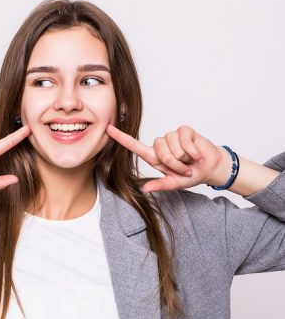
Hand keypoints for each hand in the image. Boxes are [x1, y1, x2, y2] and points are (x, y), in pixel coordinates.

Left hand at [106, 124, 231, 192]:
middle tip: (184, 169)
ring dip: (184, 158)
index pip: (134, 146)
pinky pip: (184, 140)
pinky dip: (192, 151)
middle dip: (174, 163)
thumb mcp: (174, 184)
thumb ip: (160, 185)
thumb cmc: (190, 175)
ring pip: (173, 146)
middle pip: (160, 151)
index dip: (121, 138)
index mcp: (154, 157)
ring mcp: (172, 136)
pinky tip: (197, 155)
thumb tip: (144, 189)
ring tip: (190, 161)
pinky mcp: (184, 131)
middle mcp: (161, 145)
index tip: (108, 129)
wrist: (210, 167)